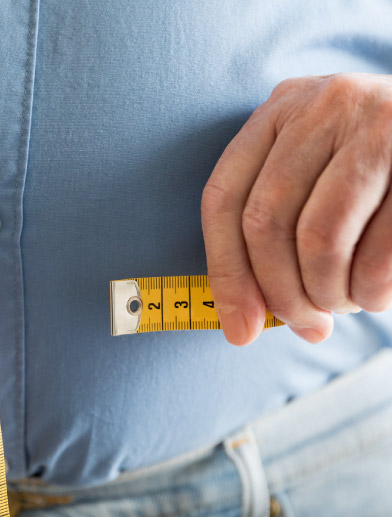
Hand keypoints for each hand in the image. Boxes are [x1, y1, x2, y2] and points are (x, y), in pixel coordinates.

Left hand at [202, 73, 391, 344]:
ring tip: (344, 303)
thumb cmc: (377, 174)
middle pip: (265, 221)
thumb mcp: (317, 173)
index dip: (225, 273)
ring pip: (320, 238)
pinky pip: (379, 251)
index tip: (239, 329)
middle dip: (280, 292)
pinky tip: (375, 293)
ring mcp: (378, 124)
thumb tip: (242, 322)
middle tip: (305, 324)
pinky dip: (371, 290)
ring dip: (327, 293)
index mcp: (281, 109)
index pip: (224, 198)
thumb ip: (275, 227)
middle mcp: (324, 105)